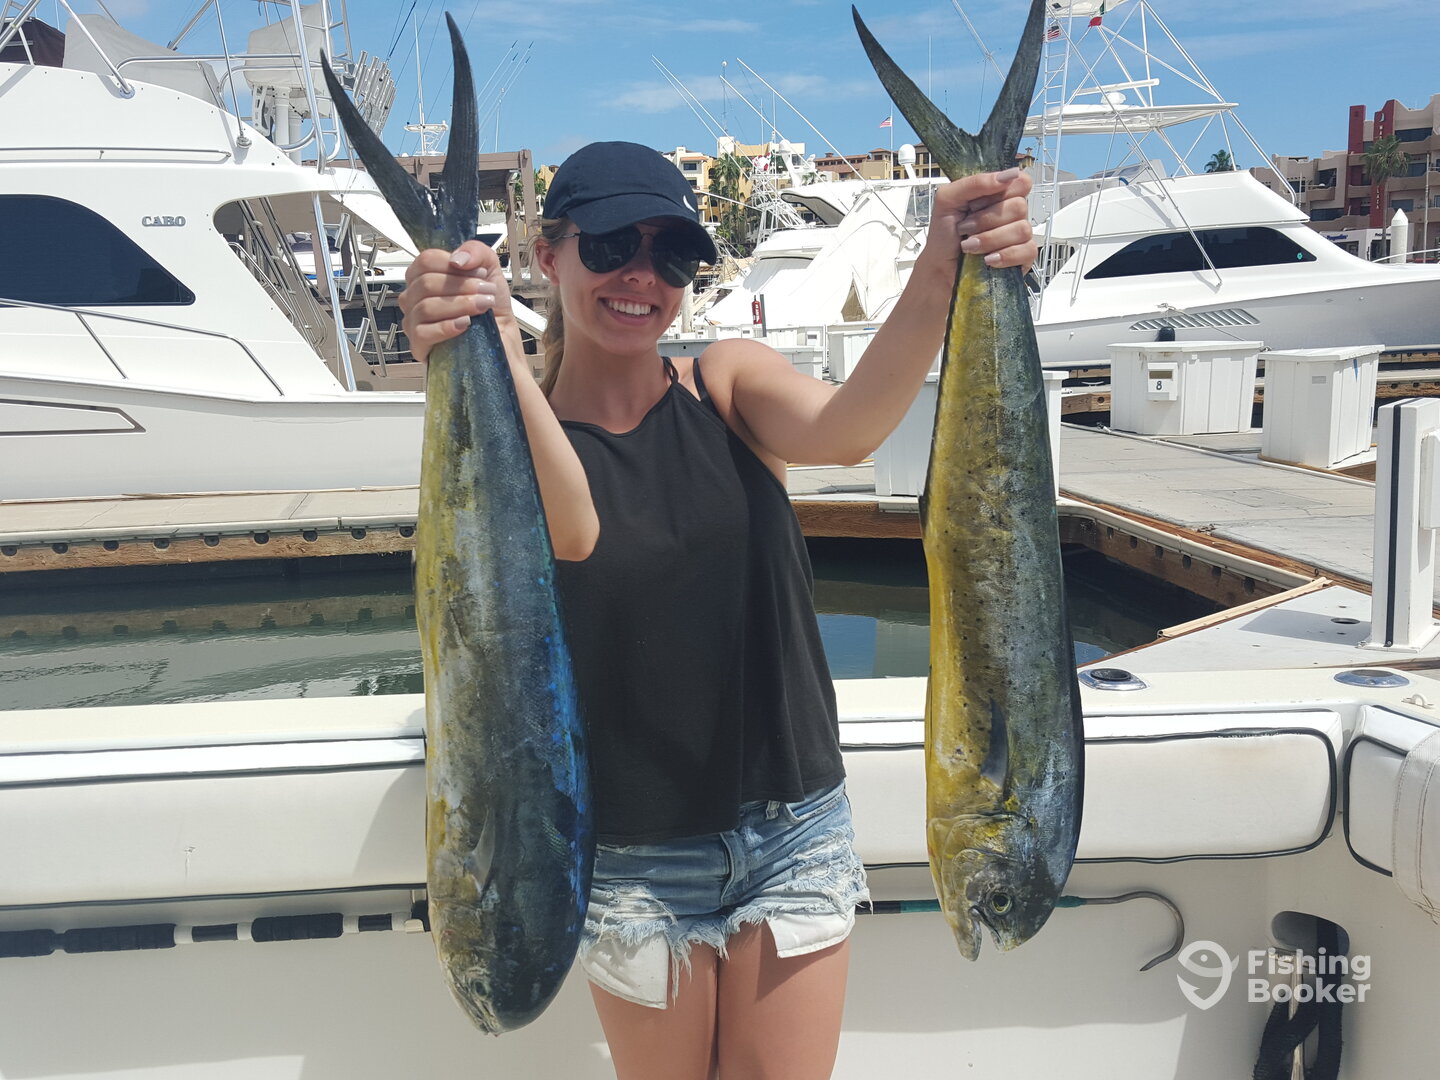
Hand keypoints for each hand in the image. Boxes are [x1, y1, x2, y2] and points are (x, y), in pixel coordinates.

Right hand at [398, 239, 514, 363]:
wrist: (503, 340)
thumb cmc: (492, 309)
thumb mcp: (490, 270)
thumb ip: (476, 252)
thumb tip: (457, 258)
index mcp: (426, 276)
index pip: (425, 261)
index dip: (452, 265)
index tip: (478, 273)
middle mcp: (416, 298)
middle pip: (425, 283)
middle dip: (462, 286)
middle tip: (485, 292)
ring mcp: (414, 322)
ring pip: (425, 307)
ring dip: (460, 305)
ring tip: (482, 307)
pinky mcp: (420, 346)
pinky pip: (422, 333)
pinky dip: (447, 327)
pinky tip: (465, 324)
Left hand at [923, 168, 1035, 273]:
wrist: (940, 265)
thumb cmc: (944, 234)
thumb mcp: (947, 199)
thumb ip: (975, 182)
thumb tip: (1007, 176)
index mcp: (998, 194)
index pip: (1021, 181)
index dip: (1001, 192)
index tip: (977, 203)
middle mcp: (1011, 212)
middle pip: (1020, 206)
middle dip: (986, 220)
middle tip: (967, 227)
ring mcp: (1019, 234)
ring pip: (1022, 229)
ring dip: (990, 239)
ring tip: (971, 245)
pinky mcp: (1022, 255)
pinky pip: (1027, 250)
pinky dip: (1004, 256)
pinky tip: (988, 259)